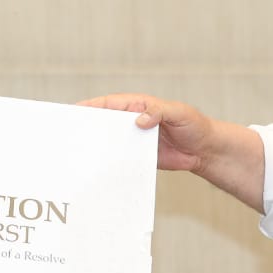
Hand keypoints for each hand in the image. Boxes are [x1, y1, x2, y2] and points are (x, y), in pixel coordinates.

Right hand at [80, 94, 215, 174]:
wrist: (204, 150)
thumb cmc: (193, 124)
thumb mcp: (178, 112)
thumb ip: (159, 112)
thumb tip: (140, 120)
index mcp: (137, 105)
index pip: (108, 104)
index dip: (90, 106)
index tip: (73, 111)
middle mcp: (131, 121)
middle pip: (104, 123)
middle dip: (87, 127)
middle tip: (68, 135)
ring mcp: (134, 139)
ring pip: (110, 142)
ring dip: (96, 147)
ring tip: (78, 154)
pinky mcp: (138, 156)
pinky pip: (121, 158)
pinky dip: (110, 162)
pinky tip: (100, 168)